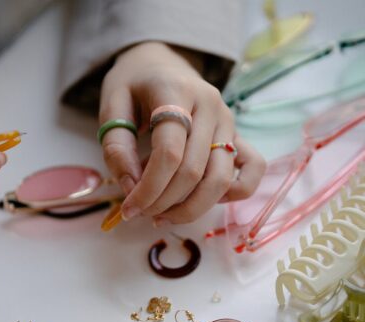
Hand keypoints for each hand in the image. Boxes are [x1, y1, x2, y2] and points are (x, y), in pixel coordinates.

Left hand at [99, 42, 265, 224]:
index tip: (128, 209)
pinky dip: (232, 194)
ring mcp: (229, 121)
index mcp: (176, 91)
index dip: (148, 188)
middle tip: (139, 212)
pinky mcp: (238, 134)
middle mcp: (210, 106)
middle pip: (193, 171)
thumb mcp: (112, 106)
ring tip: (162, 216)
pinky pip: (253, 169)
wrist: (160, 62)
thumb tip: (132, 188)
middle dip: (163, 202)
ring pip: (221, 180)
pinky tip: (201, 200)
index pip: (169, 152)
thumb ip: (117, 147)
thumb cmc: (134, 86)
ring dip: (191, 208)